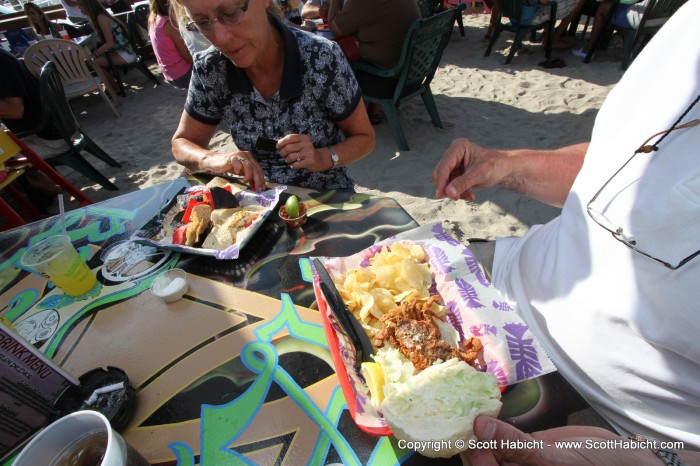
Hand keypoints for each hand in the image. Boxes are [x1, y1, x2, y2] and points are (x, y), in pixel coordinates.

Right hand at [203, 152, 265, 190]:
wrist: (215, 162)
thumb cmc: (229, 167)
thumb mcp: (242, 172)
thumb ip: (250, 176)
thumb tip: (258, 186)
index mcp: (250, 158)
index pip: (259, 169)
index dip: (261, 179)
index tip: (262, 188)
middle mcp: (246, 155)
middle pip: (256, 168)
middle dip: (258, 180)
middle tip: (257, 188)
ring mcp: (239, 155)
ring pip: (249, 165)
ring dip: (249, 175)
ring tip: (245, 180)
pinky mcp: (232, 157)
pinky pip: (238, 164)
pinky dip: (238, 169)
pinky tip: (236, 172)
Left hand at [278, 134, 326, 171]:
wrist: (320, 159)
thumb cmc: (307, 151)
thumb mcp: (302, 143)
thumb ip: (292, 142)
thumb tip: (278, 145)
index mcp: (304, 137)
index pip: (290, 137)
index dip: (281, 142)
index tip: (278, 146)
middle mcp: (307, 144)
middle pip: (288, 147)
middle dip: (283, 152)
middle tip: (283, 155)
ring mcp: (309, 153)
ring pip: (291, 156)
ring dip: (287, 160)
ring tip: (288, 160)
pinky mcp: (310, 161)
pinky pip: (296, 164)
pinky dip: (292, 166)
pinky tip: (294, 165)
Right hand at [432, 138, 504, 201]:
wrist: (504, 169)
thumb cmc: (495, 166)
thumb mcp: (479, 174)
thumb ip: (463, 183)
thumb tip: (448, 192)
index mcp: (458, 147)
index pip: (444, 166)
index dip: (441, 181)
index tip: (440, 194)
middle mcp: (453, 154)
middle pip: (440, 174)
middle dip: (449, 187)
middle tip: (457, 197)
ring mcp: (453, 164)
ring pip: (444, 182)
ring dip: (455, 191)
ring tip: (469, 195)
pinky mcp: (455, 173)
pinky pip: (450, 186)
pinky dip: (458, 192)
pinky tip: (470, 194)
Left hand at [461, 417, 661, 465]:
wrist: (625, 462)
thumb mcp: (553, 460)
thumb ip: (517, 446)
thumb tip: (480, 428)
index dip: (469, 452)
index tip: (457, 427)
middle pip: (479, 457)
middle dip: (465, 436)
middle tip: (450, 406)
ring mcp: (517, 460)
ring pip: (487, 443)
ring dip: (475, 425)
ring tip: (459, 399)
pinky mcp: (524, 446)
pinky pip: (502, 433)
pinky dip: (491, 419)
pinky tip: (481, 403)